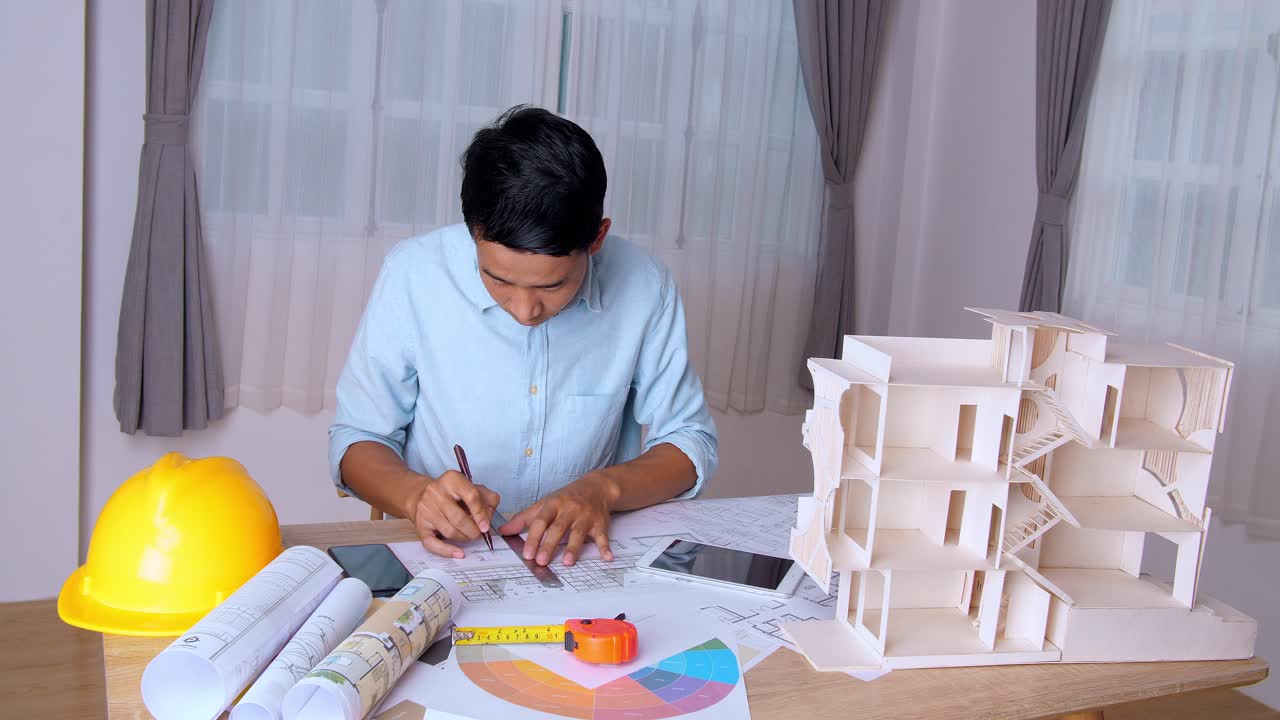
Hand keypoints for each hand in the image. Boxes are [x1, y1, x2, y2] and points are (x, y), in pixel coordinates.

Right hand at [405, 470, 499, 558]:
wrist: (420, 496)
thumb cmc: (452, 493)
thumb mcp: (472, 488)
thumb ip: (487, 499)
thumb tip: (488, 518)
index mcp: (452, 479)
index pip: (471, 496)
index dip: (481, 514)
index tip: (486, 526)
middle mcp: (436, 492)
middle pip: (459, 518)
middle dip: (473, 531)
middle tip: (479, 534)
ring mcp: (426, 509)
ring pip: (449, 531)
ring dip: (464, 538)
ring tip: (469, 536)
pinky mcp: (419, 525)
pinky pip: (432, 543)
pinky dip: (447, 551)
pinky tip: (459, 553)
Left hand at [499, 472, 619, 566]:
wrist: (596, 487)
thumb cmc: (566, 498)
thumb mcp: (545, 504)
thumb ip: (524, 518)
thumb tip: (504, 531)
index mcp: (553, 505)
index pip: (540, 521)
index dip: (533, 537)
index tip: (526, 553)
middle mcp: (569, 510)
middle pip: (558, 528)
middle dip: (549, 545)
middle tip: (541, 561)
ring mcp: (585, 516)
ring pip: (578, 533)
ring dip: (574, 548)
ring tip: (567, 562)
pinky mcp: (600, 523)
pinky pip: (602, 536)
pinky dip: (605, 547)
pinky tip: (607, 557)